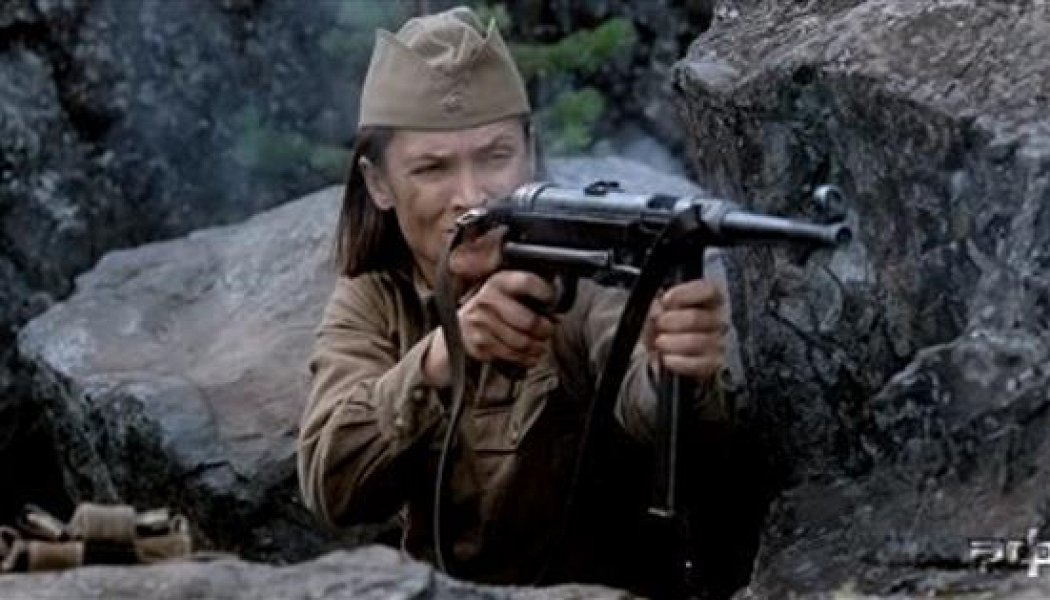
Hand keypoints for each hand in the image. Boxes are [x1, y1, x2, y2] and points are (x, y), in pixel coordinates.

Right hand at [424, 270, 554, 386]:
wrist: (461, 325)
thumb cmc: (494, 307)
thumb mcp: (508, 290)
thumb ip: (530, 294)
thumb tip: (556, 309)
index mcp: (498, 281)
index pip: (527, 282)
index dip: (545, 293)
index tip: (552, 301)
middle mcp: (487, 300)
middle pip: (528, 321)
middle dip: (545, 330)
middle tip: (548, 330)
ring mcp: (481, 323)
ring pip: (521, 343)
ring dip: (538, 347)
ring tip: (541, 346)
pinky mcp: (479, 344)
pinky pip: (511, 356)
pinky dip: (526, 359)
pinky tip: (531, 356)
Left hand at [643, 279, 727, 381]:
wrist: (659, 354)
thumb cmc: (662, 326)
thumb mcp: (657, 309)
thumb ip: (658, 305)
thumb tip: (658, 310)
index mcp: (708, 299)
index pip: (707, 291)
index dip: (684, 294)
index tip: (665, 301)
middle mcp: (718, 319)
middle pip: (696, 318)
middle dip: (671, 321)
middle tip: (659, 324)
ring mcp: (718, 343)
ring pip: (697, 342)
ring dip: (672, 342)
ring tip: (660, 342)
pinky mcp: (713, 364)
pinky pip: (699, 364)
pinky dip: (679, 362)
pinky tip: (666, 358)